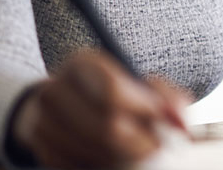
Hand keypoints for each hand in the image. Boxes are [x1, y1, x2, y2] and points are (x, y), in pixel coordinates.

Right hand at [9, 50, 191, 168]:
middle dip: (140, 142)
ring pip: (94, 152)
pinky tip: (112, 156)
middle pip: (106, 126)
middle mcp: (56, 89)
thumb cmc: (115, 91)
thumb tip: (181, 124)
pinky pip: (78, 166)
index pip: (113, 91)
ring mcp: (43, 121)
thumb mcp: (141, 83)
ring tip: (137, 150)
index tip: (164, 122)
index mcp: (82, 64)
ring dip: (123, 157)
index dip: (144, 110)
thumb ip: (167, 97)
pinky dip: (102, 165)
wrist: (66, 104)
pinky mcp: (41, 148)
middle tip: (158, 146)